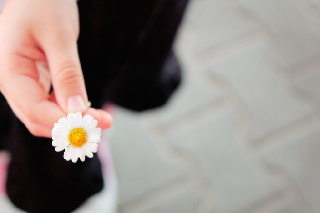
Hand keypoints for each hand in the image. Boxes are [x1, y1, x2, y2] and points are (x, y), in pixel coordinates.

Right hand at [0, 0, 111, 136]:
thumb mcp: (59, 37)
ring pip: (43, 114)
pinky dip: (66, 110)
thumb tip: (77, 109)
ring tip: (99, 118)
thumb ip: (67, 74)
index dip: (66, 122)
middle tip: (104, 122)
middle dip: (70, 125)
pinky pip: (48, 103)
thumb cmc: (44, 5)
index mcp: (8, 70)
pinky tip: (85, 109)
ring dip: (69, 121)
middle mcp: (10, 81)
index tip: (98, 122)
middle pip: (38, 118)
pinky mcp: (33, 80)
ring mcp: (21, 82)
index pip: (36, 110)